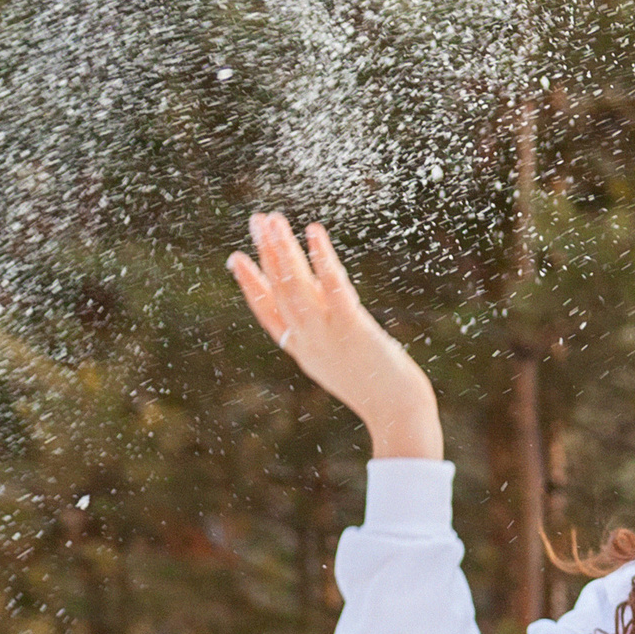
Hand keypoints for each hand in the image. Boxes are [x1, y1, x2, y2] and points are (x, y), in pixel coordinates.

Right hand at [227, 214, 443, 460]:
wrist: (398, 414)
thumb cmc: (379, 390)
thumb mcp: (342, 363)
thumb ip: (329, 338)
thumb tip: (327, 318)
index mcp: (303, 350)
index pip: (268, 313)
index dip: (251, 285)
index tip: (236, 258)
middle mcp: (308, 340)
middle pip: (280, 290)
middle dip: (266, 253)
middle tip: (256, 220)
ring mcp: (327, 333)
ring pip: (296, 285)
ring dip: (282, 249)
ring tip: (272, 219)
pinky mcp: (351, 326)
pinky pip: (331, 286)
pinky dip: (321, 258)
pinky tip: (314, 232)